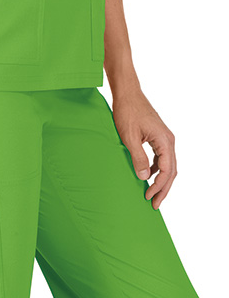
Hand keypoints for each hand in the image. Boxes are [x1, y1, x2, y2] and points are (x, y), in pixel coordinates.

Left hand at [111, 88, 176, 208]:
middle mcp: (169, 140)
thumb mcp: (129, 137)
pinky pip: (162, 157)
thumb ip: (138, 158)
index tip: (149, 197)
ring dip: (161, 180)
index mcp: (165, 141)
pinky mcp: (158, 136)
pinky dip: (157, 169)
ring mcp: (164, 137)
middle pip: (171, 170)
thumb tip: (145, 177)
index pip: (167, 171)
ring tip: (151, 194)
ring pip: (168, 164)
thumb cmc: (127, 111)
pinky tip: (148, 175)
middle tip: (154, 204)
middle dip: (163, 188)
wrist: (127, 93)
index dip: (159, 187)